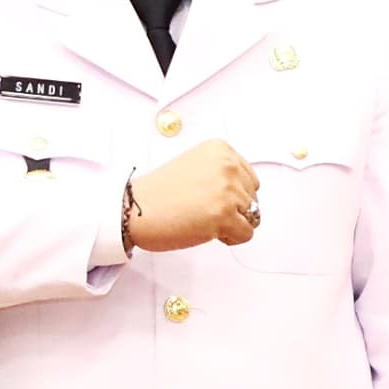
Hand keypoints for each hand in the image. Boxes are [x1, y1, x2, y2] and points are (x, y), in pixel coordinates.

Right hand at [123, 138, 260, 251]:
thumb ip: (221, 174)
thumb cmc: (158, 193)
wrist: (135, 208)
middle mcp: (227, 166)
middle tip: (202, 210)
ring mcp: (227, 190)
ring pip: (253, 217)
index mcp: (220, 150)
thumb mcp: (195, 166)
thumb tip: (246, 195)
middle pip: (253, 198)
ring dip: (231, 224)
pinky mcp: (224, 215)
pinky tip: (206, 231)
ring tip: (202, 219)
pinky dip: (229, 239)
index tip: (208, 198)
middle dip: (234, 210)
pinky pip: (246, 234)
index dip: (232, 195)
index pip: (249, 179)